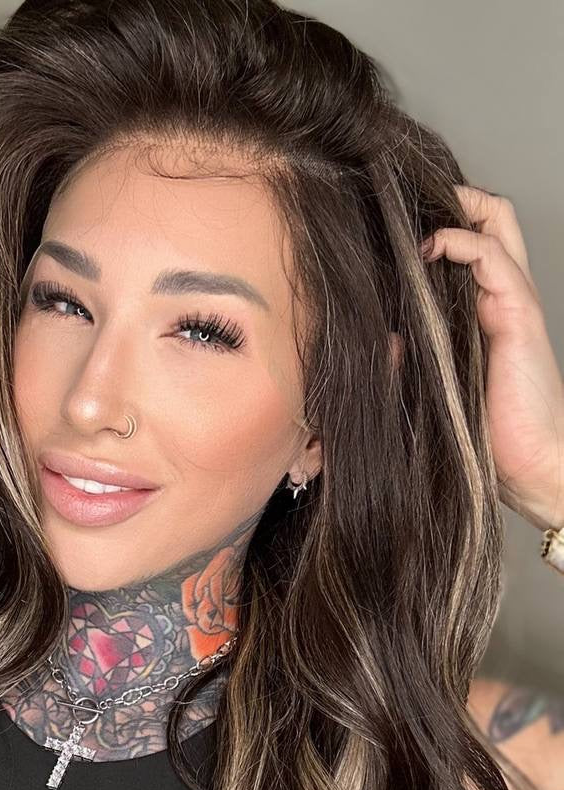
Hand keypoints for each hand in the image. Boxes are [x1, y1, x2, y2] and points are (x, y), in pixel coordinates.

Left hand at [422, 185, 563, 530]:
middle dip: (451, 201)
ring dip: (454, 209)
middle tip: (406, 205)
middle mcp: (500, 297)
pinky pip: (493, 256)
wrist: (532, 466)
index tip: (391, 229)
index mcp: (482, 312)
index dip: (437, 226)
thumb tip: (380, 343)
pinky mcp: (519, 312)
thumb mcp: (432, 393)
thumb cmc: (485, 437)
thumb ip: (409, 366)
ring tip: (412, 217)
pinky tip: (428, 247)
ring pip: (495, 223)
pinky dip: (461, 240)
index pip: (468, 246)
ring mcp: (513, 300)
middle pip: (489, 220)